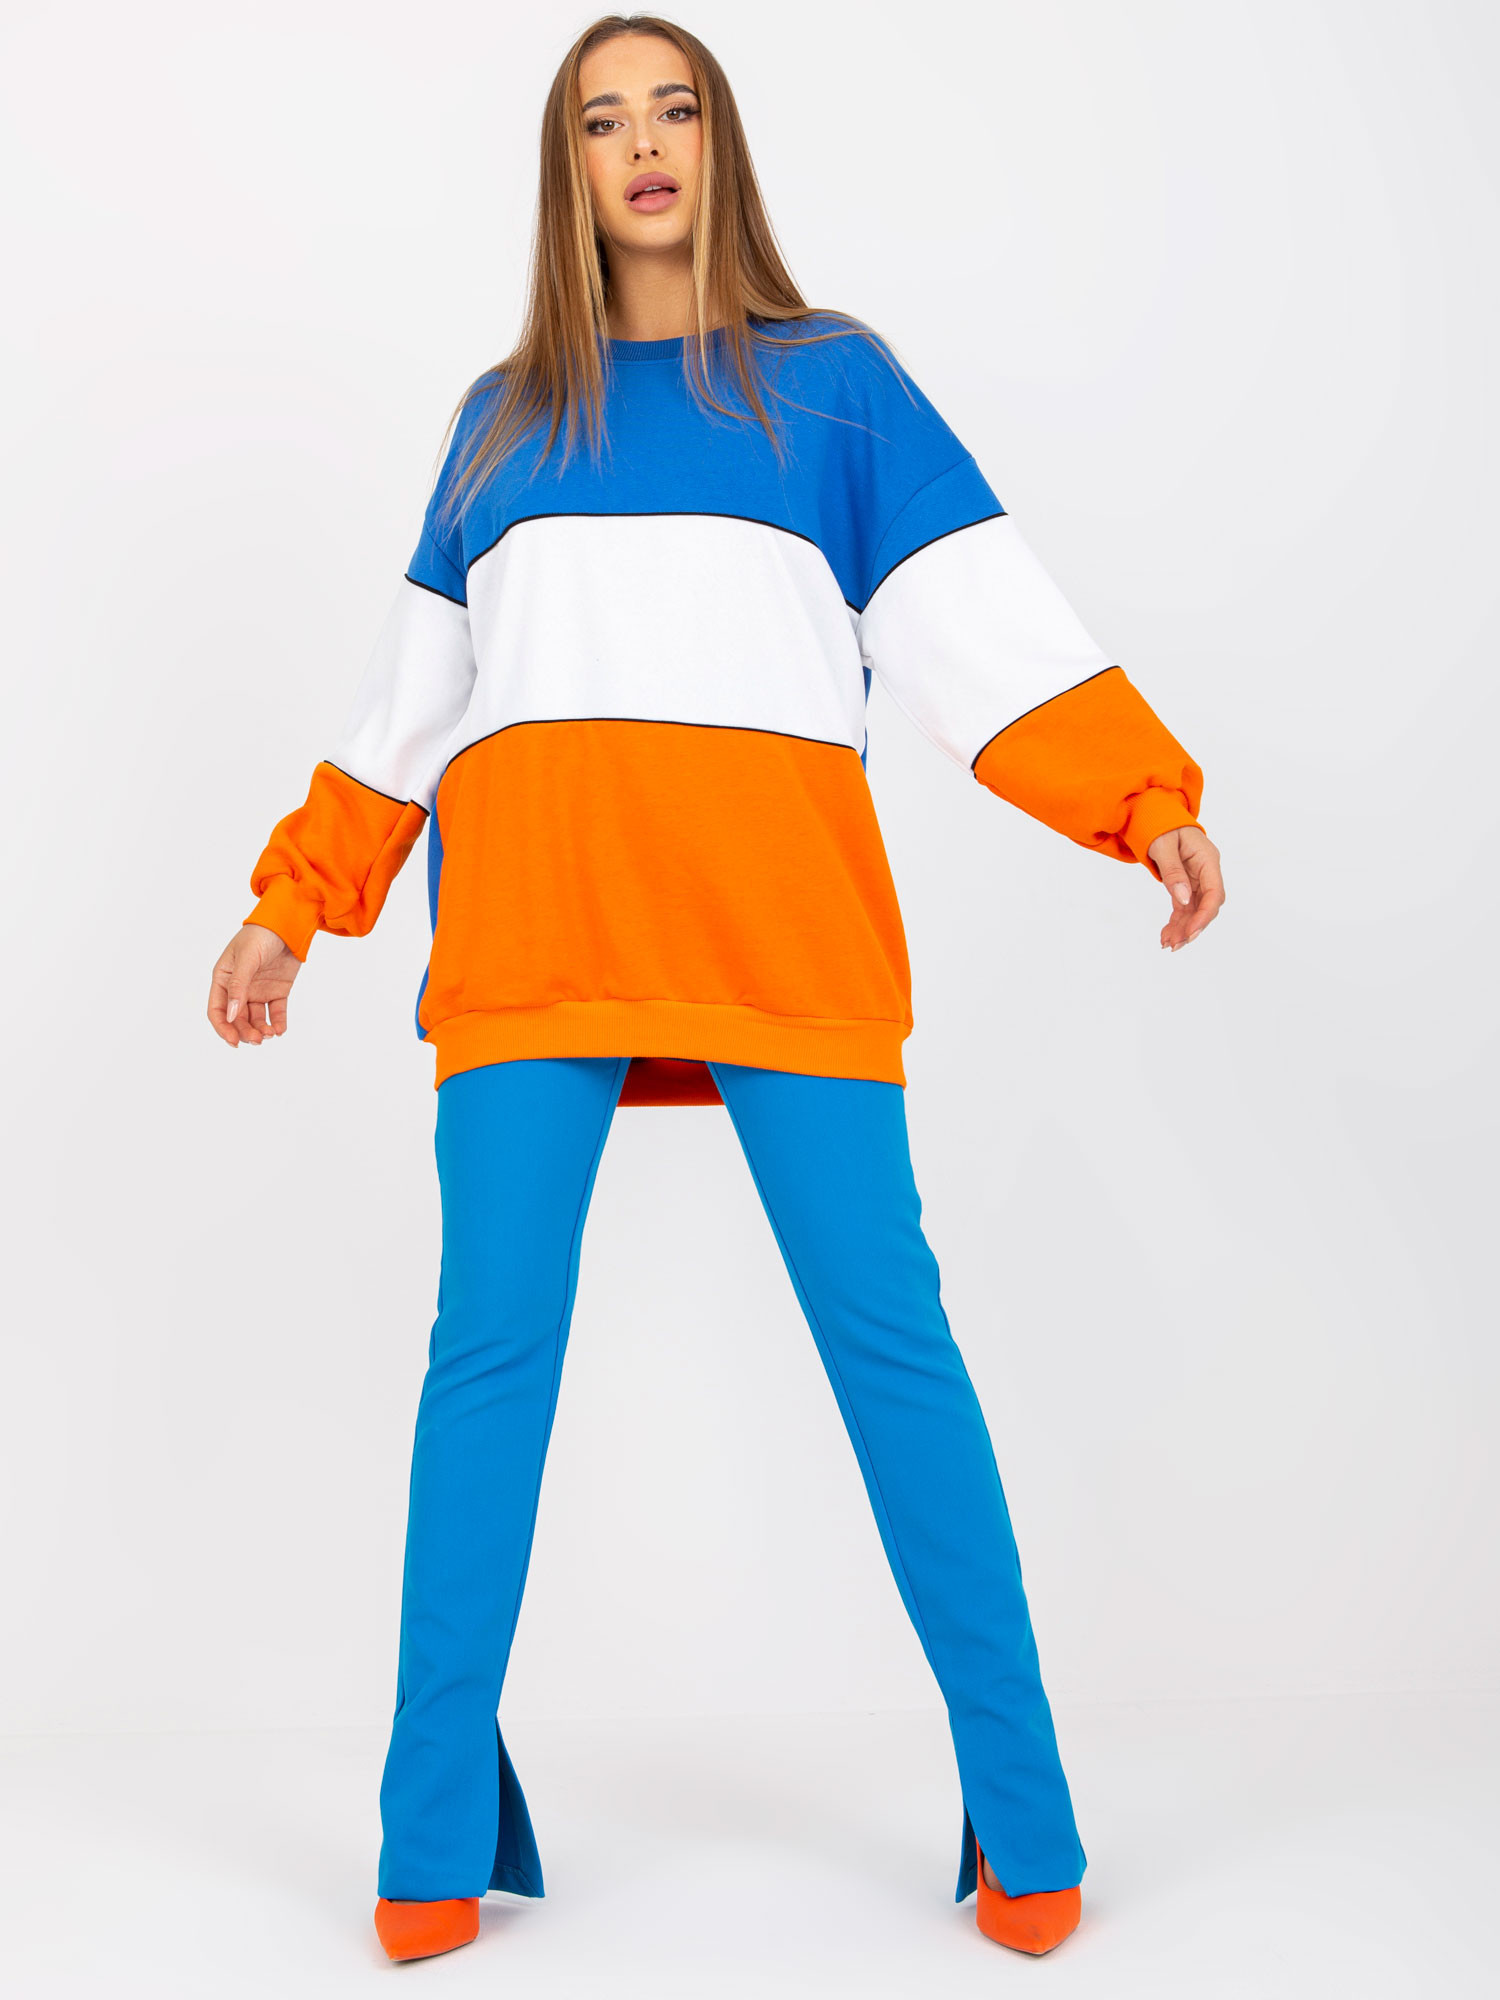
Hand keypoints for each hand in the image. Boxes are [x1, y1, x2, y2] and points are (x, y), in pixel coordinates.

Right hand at [208, 923, 302, 1045]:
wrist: (287, 924)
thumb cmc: (260, 935)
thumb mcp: (245, 959)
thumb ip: (238, 986)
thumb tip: (231, 1015)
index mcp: (223, 979)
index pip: (217, 1010)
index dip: (223, 1027)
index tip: (234, 1041)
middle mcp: (239, 988)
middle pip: (237, 1019)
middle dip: (245, 1032)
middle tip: (258, 1039)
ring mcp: (258, 990)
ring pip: (256, 1019)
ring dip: (261, 1030)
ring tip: (270, 1034)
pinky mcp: (277, 991)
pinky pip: (275, 1012)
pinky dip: (277, 1023)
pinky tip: (280, 1030)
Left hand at [1148, 825, 1223, 950]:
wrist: (1155, 815)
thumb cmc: (1161, 825)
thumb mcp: (1163, 846)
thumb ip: (1173, 872)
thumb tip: (1183, 899)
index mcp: (1207, 859)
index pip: (1214, 892)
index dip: (1204, 915)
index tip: (1190, 932)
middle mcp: (1206, 871)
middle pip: (1206, 905)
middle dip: (1193, 926)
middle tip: (1176, 944)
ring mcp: (1196, 878)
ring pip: (1194, 909)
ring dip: (1183, 928)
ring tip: (1168, 944)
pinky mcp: (1185, 884)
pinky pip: (1183, 906)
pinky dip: (1176, 921)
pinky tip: (1166, 935)